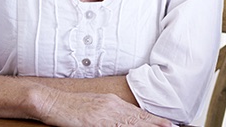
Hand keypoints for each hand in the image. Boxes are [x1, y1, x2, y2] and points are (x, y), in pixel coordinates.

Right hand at [34, 88, 172, 126]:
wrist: (50, 100)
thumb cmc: (69, 107)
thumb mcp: (95, 109)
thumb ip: (110, 115)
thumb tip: (122, 122)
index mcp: (114, 104)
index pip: (139, 114)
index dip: (156, 121)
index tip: (170, 125)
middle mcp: (113, 106)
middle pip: (140, 118)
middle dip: (158, 124)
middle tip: (175, 126)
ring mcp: (105, 113)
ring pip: (131, 122)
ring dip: (148, 126)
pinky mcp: (94, 119)